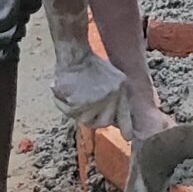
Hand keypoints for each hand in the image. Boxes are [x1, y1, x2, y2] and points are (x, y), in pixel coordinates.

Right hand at [47, 14, 135, 133]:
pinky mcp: (82, 102)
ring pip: (87, 120)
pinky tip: (64, 93)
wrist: (74, 53)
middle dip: (93, 119)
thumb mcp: (110, 78)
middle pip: (104, 122)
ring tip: (72, 95)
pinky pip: (72, 113)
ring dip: (77, 111)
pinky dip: (64, 105)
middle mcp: (113, 95)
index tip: (128, 138)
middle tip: (82, 107)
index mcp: (121, 88)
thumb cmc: (88, 65)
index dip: (126, 127)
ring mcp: (99, 100)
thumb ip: (113, 97)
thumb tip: (113, 120)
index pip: (125, 113)